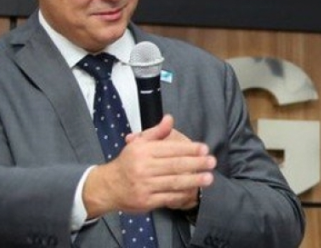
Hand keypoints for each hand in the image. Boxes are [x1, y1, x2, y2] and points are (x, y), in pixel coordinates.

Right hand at [83, 115, 215, 217]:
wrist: (108, 186)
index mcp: (142, 151)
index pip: (170, 149)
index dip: (188, 149)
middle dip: (195, 163)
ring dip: (193, 180)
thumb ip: (156, 132)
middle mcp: (143, 167)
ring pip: (173, 182)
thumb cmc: (127, 162)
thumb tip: (170, 118)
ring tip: (209, 177)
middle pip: (174, 165)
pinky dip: (182, 194)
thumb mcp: (138, 143)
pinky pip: (168, 197)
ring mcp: (145, 185)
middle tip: (212, 161)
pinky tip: (194, 191)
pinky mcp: (146, 201)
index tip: (204, 148)